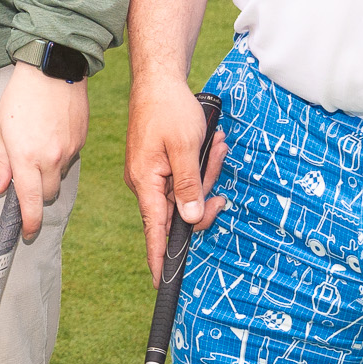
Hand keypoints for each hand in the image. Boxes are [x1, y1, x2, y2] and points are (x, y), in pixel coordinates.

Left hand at [0, 61, 89, 238]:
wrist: (52, 69)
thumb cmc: (20, 97)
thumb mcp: (0, 129)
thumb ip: (1, 162)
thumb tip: (1, 188)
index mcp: (26, 157)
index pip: (30, 202)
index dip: (29, 223)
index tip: (27, 233)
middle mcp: (51, 158)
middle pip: (47, 195)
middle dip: (37, 193)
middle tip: (27, 176)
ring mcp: (69, 151)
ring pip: (59, 177)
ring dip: (49, 172)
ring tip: (38, 145)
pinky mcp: (81, 141)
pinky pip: (70, 159)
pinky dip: (60, 156)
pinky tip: (51, 134)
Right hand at [125, 73, 226, 279]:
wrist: (158, 80)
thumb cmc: (169, 110)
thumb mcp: (186, 148)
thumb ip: (188, 186)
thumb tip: (189, 220)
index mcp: (146, 183)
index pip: (154, 230)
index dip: (160, 258)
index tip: (163, 283)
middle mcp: (146, 184)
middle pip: (180, 209)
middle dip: (204, 188)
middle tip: (216, 156)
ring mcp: (153, 175)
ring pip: (187, 190)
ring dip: (205, 170)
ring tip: (214, 142)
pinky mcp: (160, 165)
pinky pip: (184, 175)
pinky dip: (199, 163)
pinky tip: (209, 143)